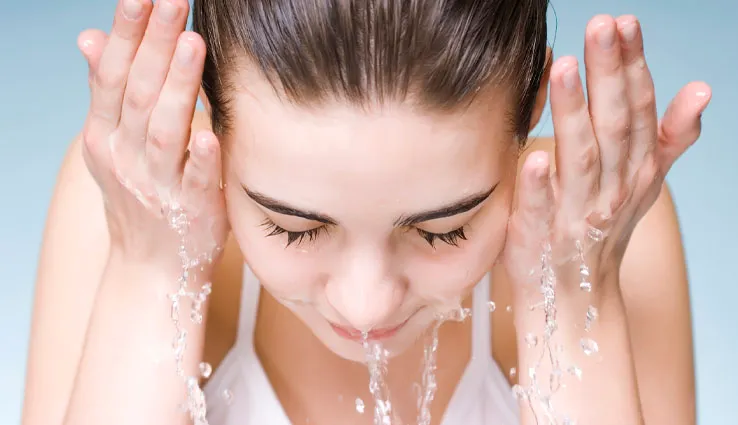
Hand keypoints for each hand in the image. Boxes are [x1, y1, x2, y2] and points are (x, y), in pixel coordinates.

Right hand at [77, 0, 227, 275]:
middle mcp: (124, 158)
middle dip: (154, 43)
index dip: (126, 33)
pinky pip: (195, 182)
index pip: (111, 75)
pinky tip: (210, 131)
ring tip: (193, 44)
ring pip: (163, 131)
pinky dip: (201, 158)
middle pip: (137, 93)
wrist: (152, 268)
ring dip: (177, 87)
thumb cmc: (140, 197)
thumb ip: (109, 94)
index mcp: (104, 136)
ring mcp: (156, 187)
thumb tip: (90, 38)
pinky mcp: (190, 212)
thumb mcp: (113, 146)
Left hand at [504, 14, 710, 291]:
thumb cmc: (603, 229)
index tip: (624, 23)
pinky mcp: (540, 237)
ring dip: (573, 114)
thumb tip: (702, 88)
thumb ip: (670, 137)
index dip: (632, 66)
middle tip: (599, 27)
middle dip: (608, 74)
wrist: (574, 295)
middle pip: (613, 125)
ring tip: (563, 70)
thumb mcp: (646, 183)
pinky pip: (540, 211)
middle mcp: (611, 189)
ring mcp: (577, 215)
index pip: (637, 110)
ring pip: (580, 159)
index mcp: (634, 170)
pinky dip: (538, 187)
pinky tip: (531, 158)